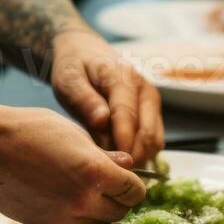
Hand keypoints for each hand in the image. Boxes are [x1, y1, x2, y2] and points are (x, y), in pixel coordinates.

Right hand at [0, 105, 146, 223]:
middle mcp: (84, 201)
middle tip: (103, 185)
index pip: (135, 192)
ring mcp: (65, 218)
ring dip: (95, 210)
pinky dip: (73, 217)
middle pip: (119, 212)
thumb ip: (103, 156)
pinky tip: (59, 197)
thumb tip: (126, 165)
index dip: (133, 185)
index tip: (126, 180)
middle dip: (116, 199)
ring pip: (96, 223)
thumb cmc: (31, 131)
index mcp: (96, 173)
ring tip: (77, 189)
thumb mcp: (74, 135)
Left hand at [48, 29, 164, 166]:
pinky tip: (118, 156)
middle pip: (148, 133)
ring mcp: (151, 100)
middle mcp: (144, 88)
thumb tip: (102, 121)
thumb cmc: (74, 67)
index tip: (110, 165)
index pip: (127, 115)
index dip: (120, 143)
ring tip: (111, 164)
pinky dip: (140, 153)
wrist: (85, 51)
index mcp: (123, 76)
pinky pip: (154, 140)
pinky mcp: (153, 111)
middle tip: (108, 172)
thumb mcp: (68, 79)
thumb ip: (84, 99)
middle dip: (130, 156)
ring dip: (137, 157)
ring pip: (154, 141)